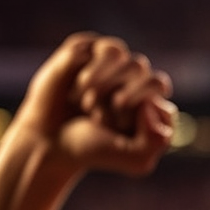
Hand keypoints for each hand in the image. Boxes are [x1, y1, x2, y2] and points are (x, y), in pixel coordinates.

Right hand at [13, 32, 175, 175]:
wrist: (49, 140)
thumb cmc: (93, 149)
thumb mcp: (135, 159)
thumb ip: (158, 141)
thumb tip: (150, 103)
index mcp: (154, 105)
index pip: (161, 90)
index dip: (138, 108)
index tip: (117, 128)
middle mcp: (138, 80)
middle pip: (146, 74)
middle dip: (121, 100)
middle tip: (99, 119)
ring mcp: (114, 63)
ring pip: (124, 58)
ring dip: (103, 86)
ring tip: (87, 104)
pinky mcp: (88, 49)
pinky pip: (103, 50)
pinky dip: (91, 74)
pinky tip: (76, 91)